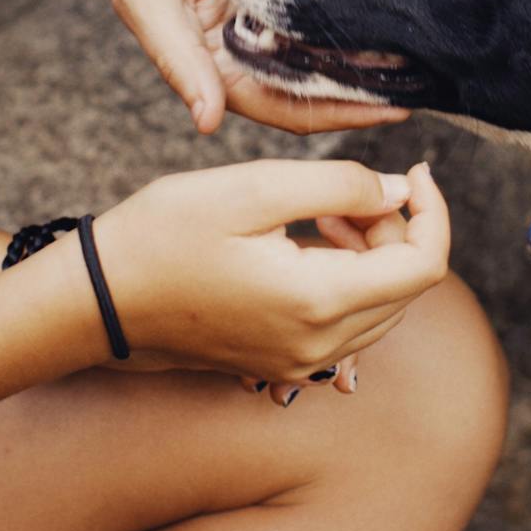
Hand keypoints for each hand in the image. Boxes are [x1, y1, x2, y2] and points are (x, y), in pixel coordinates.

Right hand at [90, 160, 449, 383]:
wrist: (96, 300)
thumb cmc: (162, 236)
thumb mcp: (251, 187)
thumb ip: (339, 184)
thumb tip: (401, 190)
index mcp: (319, 302)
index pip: (425, 266)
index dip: (435, 212)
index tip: (418, 168)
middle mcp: (318, 346)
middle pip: (409, 288)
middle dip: (397, 228)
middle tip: (347, 188)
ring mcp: (299, 362)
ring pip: (382, 307)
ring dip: (373, 253)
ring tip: (324, 211)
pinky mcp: (280, 362)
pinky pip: (347, 324)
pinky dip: (347, 278)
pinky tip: (307, 242)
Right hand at [98, 0, 407, 135]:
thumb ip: (180, 61)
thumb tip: (206, 121)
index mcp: (211, 65)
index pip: (286, 106)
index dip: (339, 114)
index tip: (394, 111)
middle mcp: (238, 49)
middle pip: (310, 87)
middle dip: (362, 93)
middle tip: (424, 87)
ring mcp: (256, 16)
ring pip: (317, 50)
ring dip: (360, 56)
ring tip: (418, 56)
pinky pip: (313, 8)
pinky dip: (344, 14)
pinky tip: (386, 10)